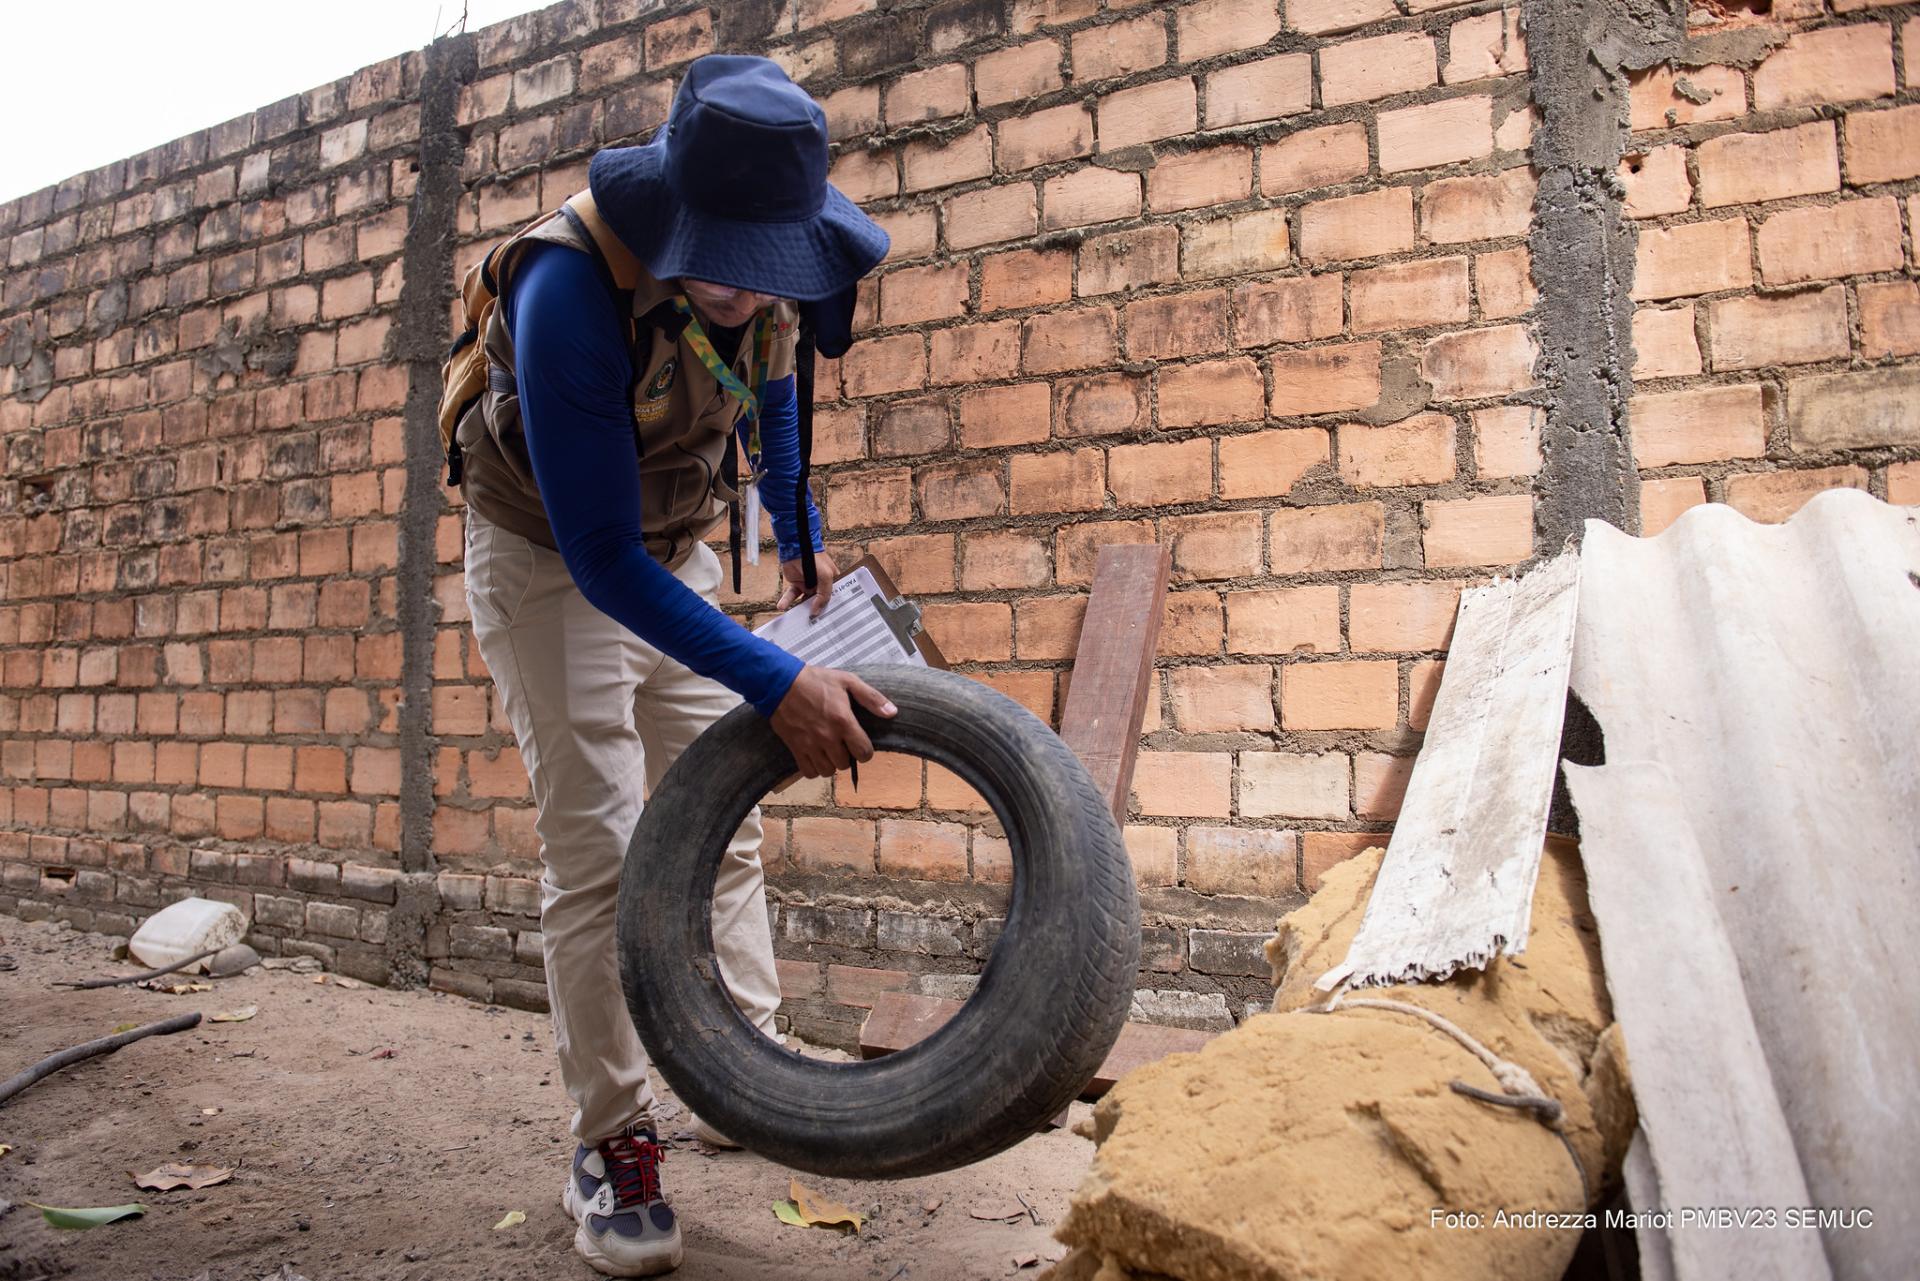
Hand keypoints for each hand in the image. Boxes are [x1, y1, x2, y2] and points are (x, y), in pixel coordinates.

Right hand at [769, 665, 896, 776]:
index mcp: (843, 721)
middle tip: (842, 744)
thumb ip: (871, 698)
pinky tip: (816, 757)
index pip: (863, 752)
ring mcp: (810, 744)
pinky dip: (814, 769)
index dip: (865, 751)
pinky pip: (808, 772)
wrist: (780, 682)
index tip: (860, 745)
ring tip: (829, 751)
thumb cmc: (815, 680)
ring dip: (831, 764)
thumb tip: (892, 713)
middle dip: (847, 756)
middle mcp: (827, 737)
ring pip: (827, 771)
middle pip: (844, 764)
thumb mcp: (847, 681)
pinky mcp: (795, 747)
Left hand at [777, 550, 837, 617]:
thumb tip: (815, 612)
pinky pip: (792, 595)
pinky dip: (786, 601)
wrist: (796, 547)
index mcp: (832, 582)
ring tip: (797, 619)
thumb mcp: (826, 576)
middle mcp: (821, 585)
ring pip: (804, 601)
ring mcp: (808, 585)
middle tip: (812, 624)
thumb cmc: (815, 559)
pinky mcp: (797, 584)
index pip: (834, 599)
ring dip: (800, 610)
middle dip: (815, 612)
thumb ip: (824, 595)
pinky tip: (782, 607)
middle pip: (819, 603)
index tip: (828, 621)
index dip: (831, 609)